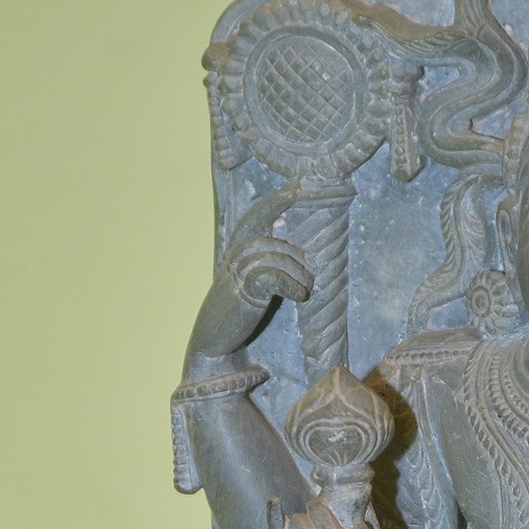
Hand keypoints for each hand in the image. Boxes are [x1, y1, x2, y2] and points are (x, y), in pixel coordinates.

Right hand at [187, 186, 311, 361]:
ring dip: (298, 272)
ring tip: (305, 289)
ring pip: (275, 255)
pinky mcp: (241, 289)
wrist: (214, 345)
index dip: (279, 198)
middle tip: (314, 263)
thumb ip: (273, 268)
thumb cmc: (239, 315)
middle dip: (294, 239)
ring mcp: (236, 270)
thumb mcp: (256, 285)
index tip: (302, 184)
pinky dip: (293, 286)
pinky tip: (300, 297)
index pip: (258, 214)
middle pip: (268, 230)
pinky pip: (273, 276)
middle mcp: (235, 254)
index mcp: (239, 250)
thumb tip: (311, 261)